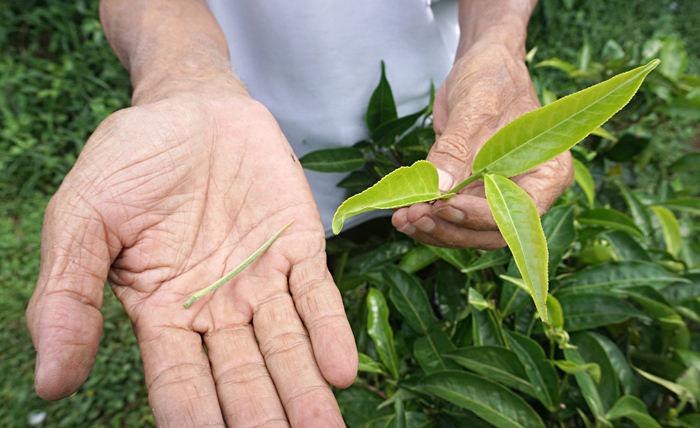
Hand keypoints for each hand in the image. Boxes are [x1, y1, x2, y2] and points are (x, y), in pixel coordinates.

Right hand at [26, 78, 355, 426]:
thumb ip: (68, 296)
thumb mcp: (83, 220)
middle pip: (242, 377)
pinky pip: (317, 296)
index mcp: (162, 312)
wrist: (188, 105)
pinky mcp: (298, 248)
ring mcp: (261, 280)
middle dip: (261, 419)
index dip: (195, 419)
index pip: (180, 382)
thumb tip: (51, 382)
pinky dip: (330, 332)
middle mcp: (217, 308)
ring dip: (304, 392)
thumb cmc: (130, 160)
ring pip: (285, 348)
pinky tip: (341, 371)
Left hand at [392, 41, 572, 248]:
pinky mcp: (469, 192)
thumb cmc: (492, 79)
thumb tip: (438, 189)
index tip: (444, 206)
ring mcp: (494, 194)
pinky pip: (449, 215)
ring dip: (432, 229)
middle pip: (488, 231)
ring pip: (466, 230)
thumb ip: (457, 150)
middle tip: (414, 215)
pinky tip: (401, 214)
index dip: (480, 218)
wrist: (482, 65)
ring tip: (401, 218)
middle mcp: (523, 191)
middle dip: (449, 228)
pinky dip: (426, 217)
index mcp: (546, 174)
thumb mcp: (475, 108)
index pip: (516, 213)